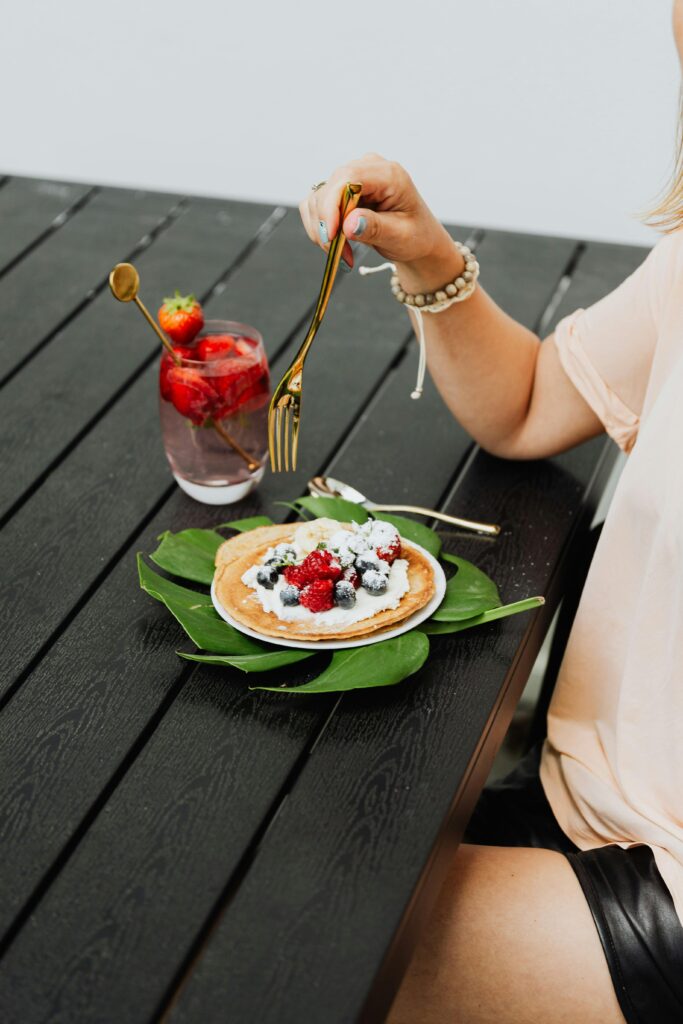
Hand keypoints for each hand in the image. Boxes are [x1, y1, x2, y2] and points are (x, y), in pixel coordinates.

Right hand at [299, 154, 461, 286]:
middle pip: (329, 189)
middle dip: (327, 224)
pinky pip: (315, 206)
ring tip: (343, 252)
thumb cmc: (415, 236)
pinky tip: (337, 243)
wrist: (417, 239)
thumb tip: (348, 223)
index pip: (348, 178)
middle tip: (340, 253)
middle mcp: (367, 169)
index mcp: (388, 175)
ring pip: (317, 199)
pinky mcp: (340, 191)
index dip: (332, 205)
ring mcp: (352, 178)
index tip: (330, 236)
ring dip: (322, 230)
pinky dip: (320, 228)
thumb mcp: (400, 236)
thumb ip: (375, 228)